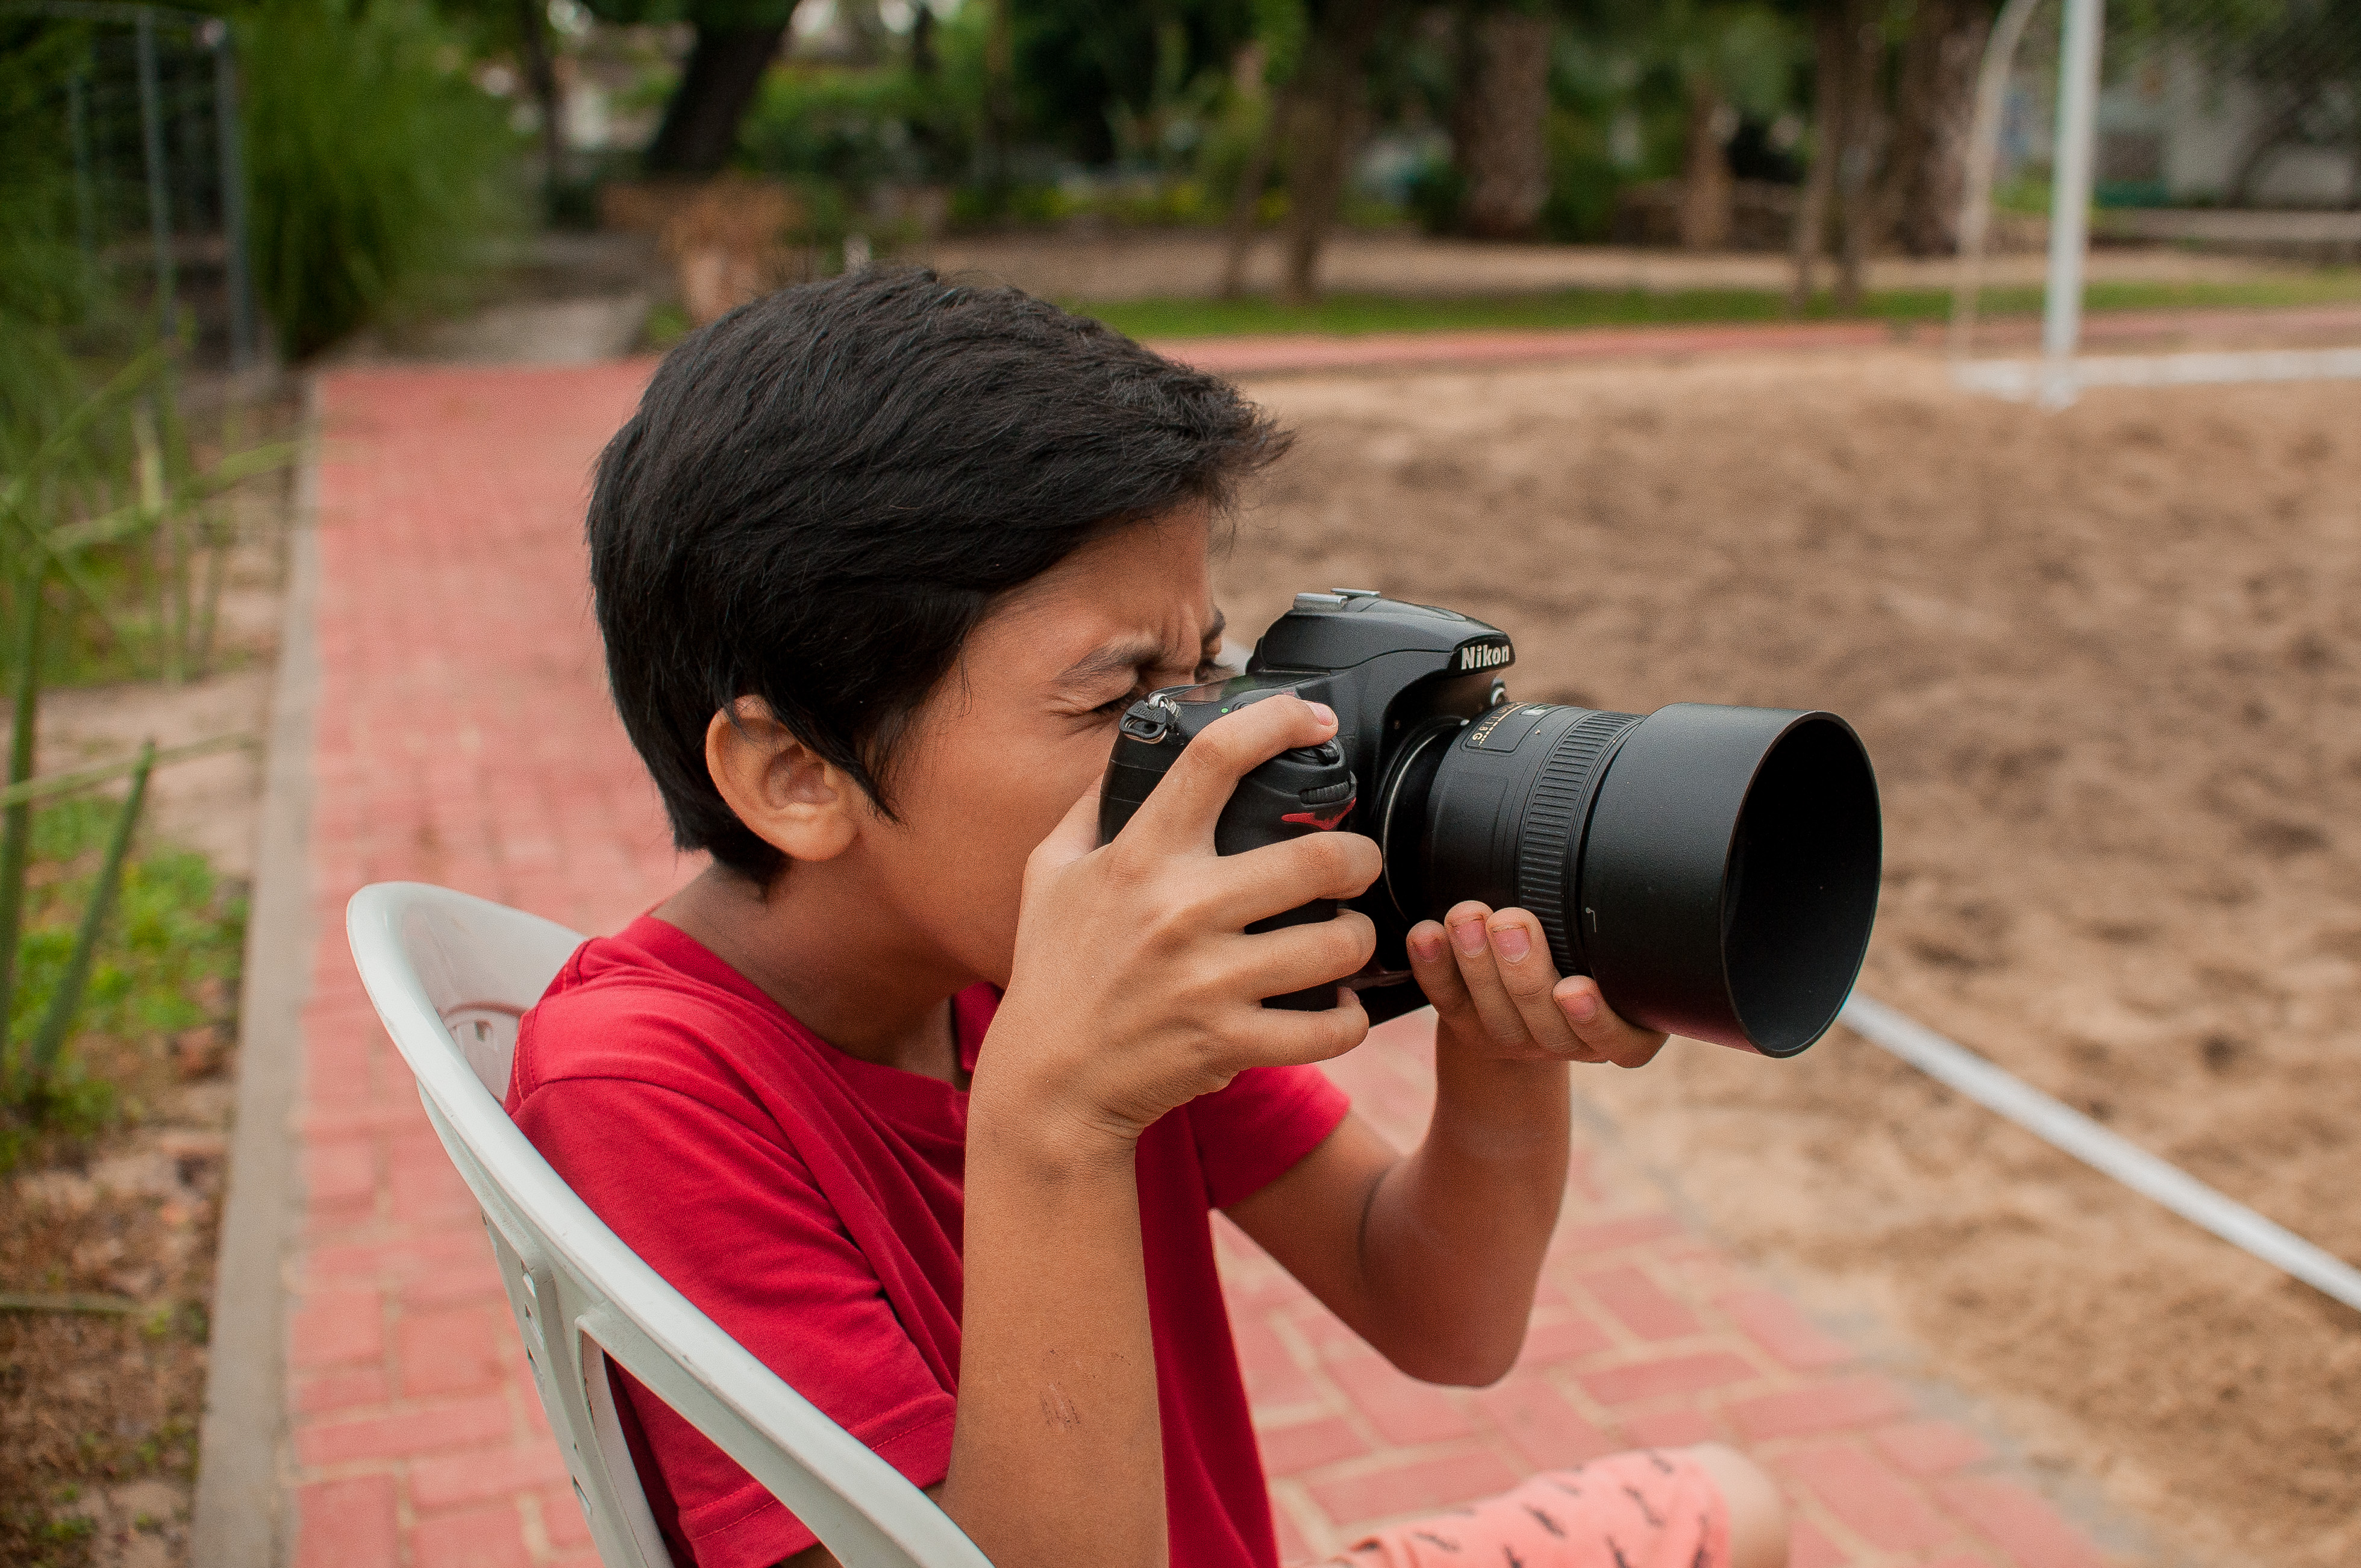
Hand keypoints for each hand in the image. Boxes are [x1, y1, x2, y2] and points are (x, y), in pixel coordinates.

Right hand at [982, 696, 1384, 1151]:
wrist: (1048, 1083)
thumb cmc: (1054, 972)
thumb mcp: (1049, 873)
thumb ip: (1092, 807)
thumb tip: (1134, 747)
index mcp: (1140, 857)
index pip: (1215, 760)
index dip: (1277, 721)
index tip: (1312, 718)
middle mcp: (1180, 912)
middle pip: (1318, 859)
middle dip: (1359, 857)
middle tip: (1357, 863)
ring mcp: (1209, 982)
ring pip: (1338, 944)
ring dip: (1358, 937)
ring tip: (1347, 935)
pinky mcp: (1229, 1043)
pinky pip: (1328, 1029)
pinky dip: (1347, 1019)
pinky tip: (1338, 1007)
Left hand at [1407, 902, 1667, 1067]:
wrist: (1534, 995)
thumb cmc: (1593, 952)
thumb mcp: (1617, 947)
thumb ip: (1617, 926)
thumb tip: (1635, 858)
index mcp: (1623, 1032)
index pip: (1619, 1042)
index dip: (1594, 1019)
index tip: (1574, 989)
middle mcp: (1570, 1043)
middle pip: (1546, 1024)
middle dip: (1524, 969)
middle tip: (1510, 922)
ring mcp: (1517, 1041)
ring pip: (1495, 1017)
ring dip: (1476, 963)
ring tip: (1467, 916)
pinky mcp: (1468, 1028)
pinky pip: (1449, 1003)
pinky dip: (1434, 968)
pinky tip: (1425, 935)